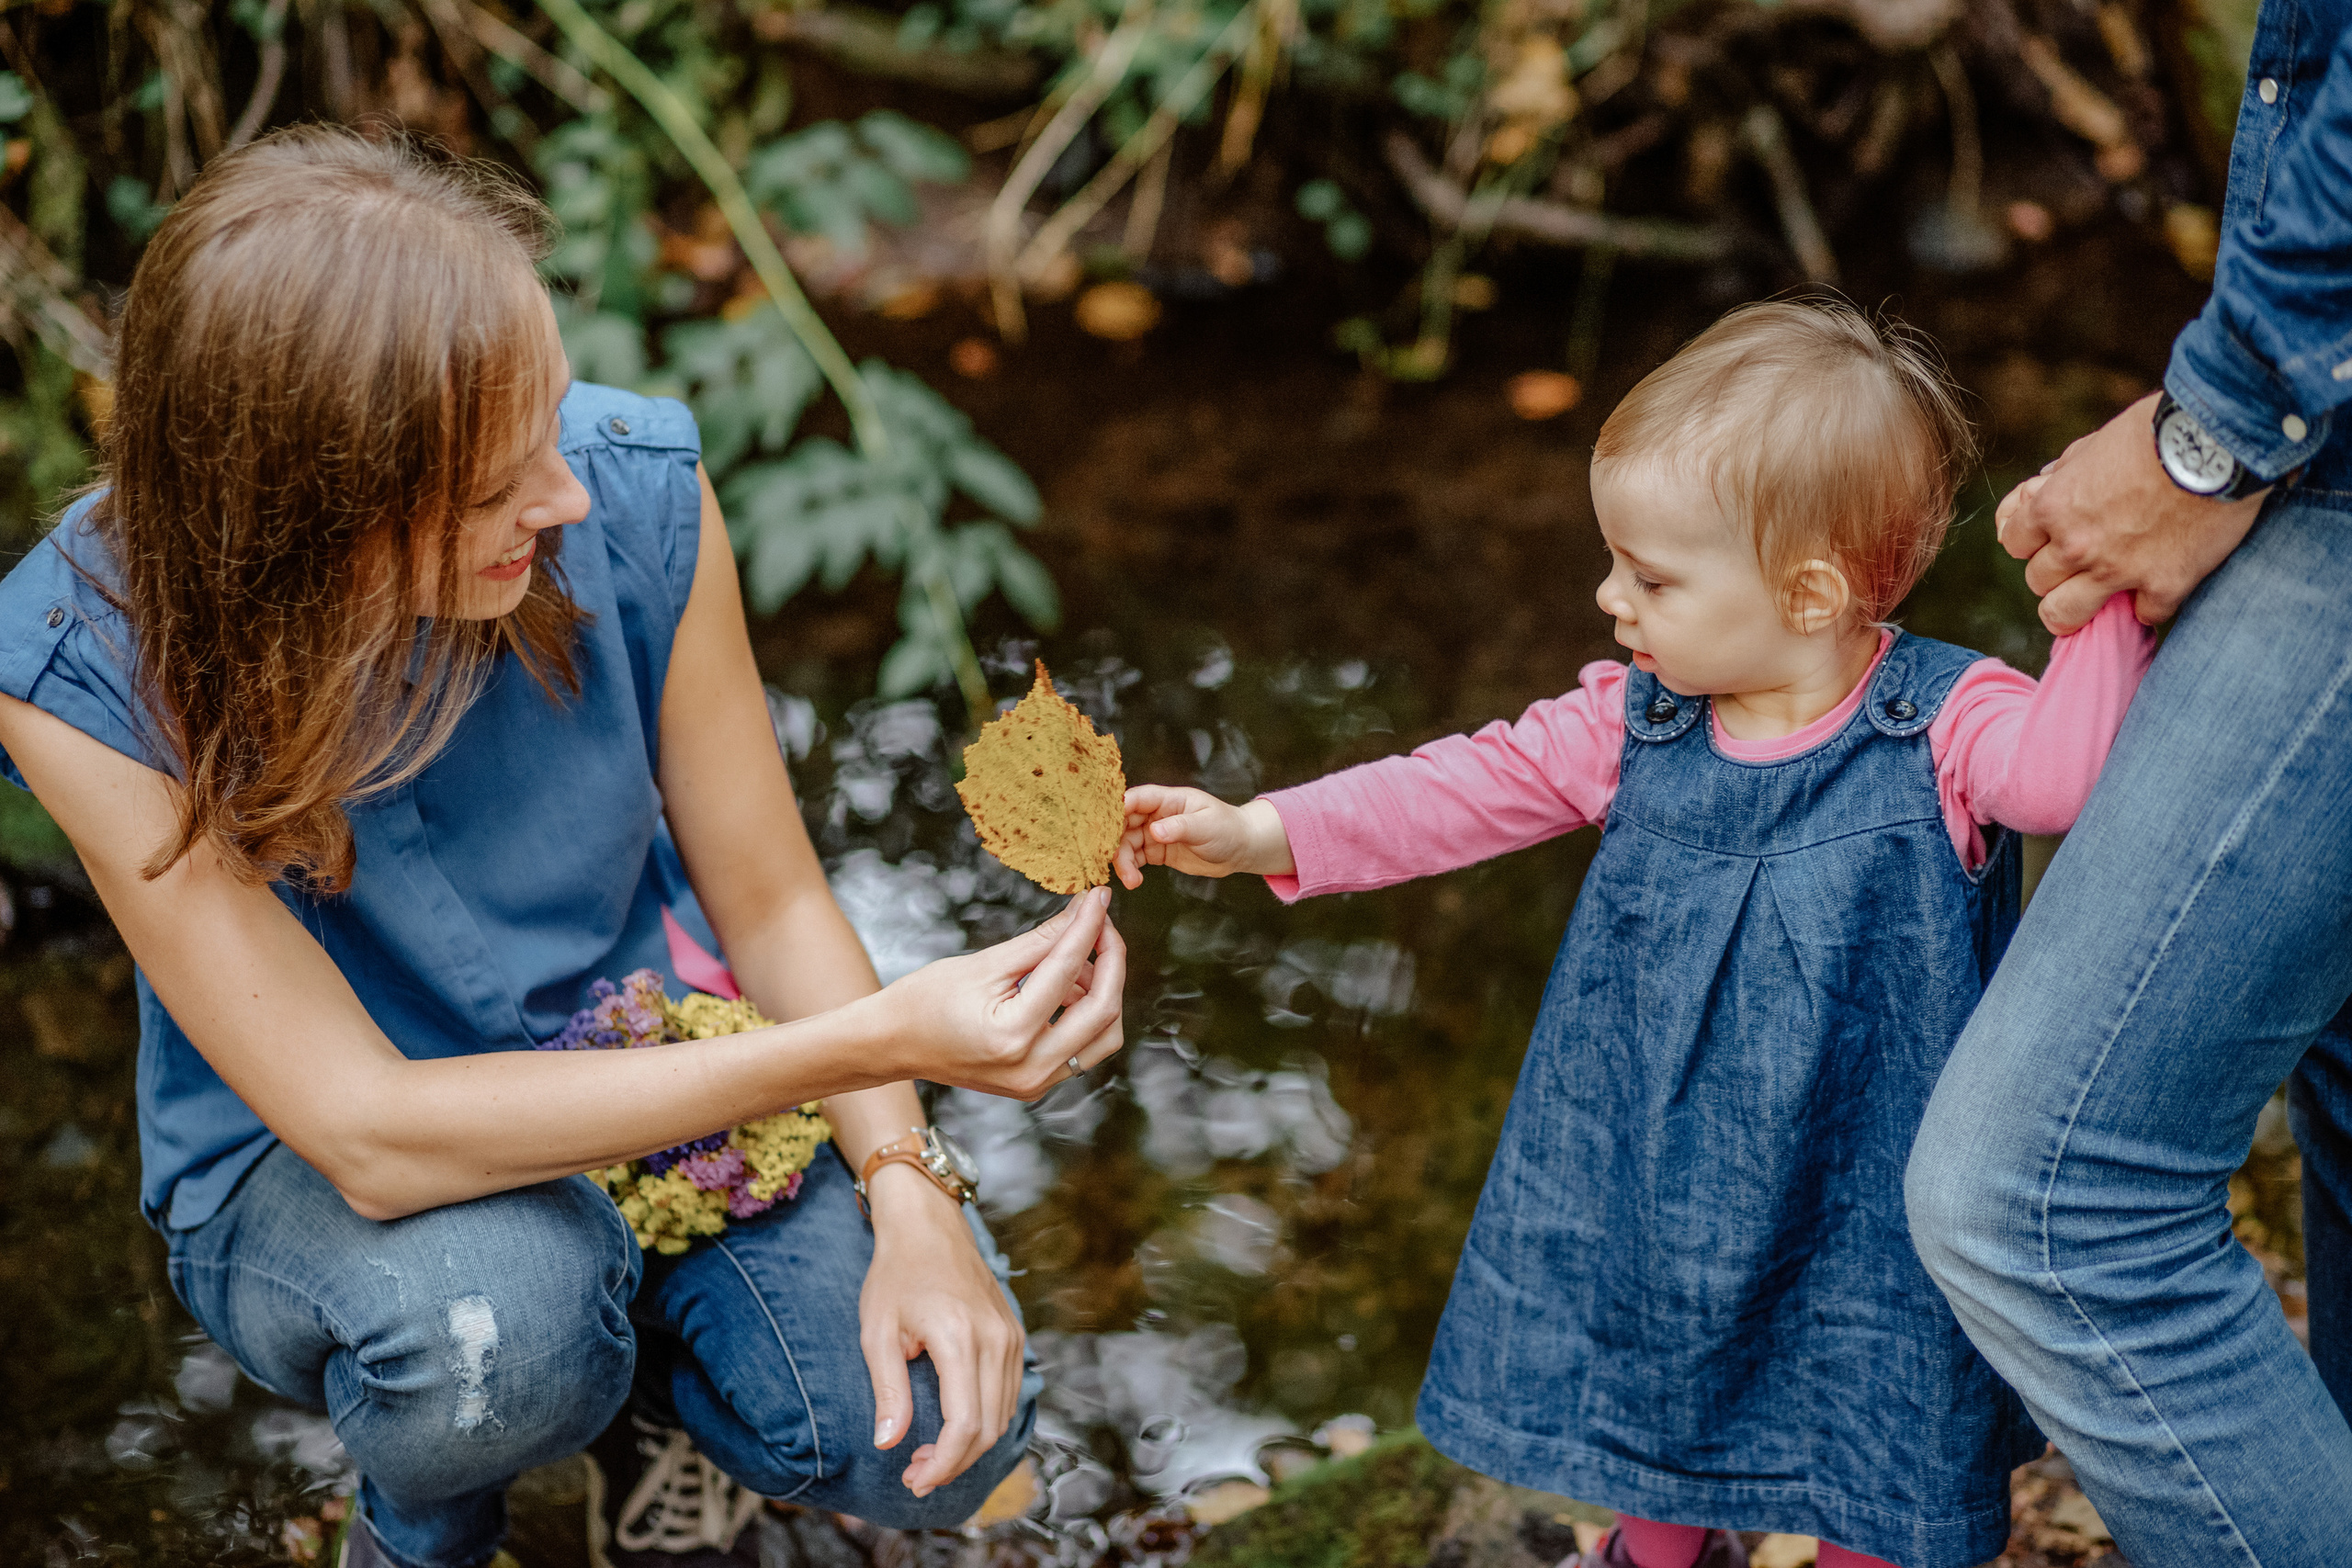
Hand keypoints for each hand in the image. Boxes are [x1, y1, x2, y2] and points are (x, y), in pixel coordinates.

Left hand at [859, 1167, 1022, 1497]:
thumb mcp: (877, 1332)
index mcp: (959, 1338)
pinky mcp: (1014, 1334)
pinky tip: (953, 1426)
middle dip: (954, 1463)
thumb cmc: (895, 1274)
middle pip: (988, 1428)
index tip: (914, 1480)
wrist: (928, 1225)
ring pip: (1002, 1415)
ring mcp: (1010, 1335)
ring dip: (969, 1446)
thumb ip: (888, 1390)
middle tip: (915, 1474)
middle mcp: (994, 1339)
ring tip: (929, 1454)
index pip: (964, 1424)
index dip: (943, 1464)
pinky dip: (984, 1420)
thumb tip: (888, 1443)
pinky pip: (1008, 1392)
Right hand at [874, 887, 1125, 1099]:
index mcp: (1012, 1035)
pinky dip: (1085, 1014)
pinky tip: (1067, 985)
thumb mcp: (985, 963)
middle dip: (1111, 961)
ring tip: (1077, 957)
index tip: (1099, 898)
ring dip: (1102, 991)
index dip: (1088, 928)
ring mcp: (1036, 1083)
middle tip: (1101, 924)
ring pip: (1103, 1036)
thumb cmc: (926, 1000)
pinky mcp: (1037, 1083)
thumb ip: (1041, 940)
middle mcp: (1031, 1069)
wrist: (892, 1044)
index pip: (1068, 972)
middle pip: (1103, 1012)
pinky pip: (1083, 1048)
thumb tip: (1084, 911)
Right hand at [1114, 787, 1293, 887]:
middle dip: (1114, 841)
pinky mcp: (1157, 851)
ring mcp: (1155, 833)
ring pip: (1127, 843)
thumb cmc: (1227, 829)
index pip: (1137, 799)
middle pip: (1124, 822)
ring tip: (1130, 879)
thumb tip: (1154, 832)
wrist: (1240, 848)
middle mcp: (1157, 814)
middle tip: (1112, 860)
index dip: (1118, 809)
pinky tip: (1133, 881)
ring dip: (1123, 860)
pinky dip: (1130, 869)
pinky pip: (1136, 858)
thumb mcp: (1206, 826)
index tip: (1104, 825)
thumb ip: (1180, 827)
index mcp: (1169, 799)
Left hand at [1997, 392, 2267, 633]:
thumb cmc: (2158, 429)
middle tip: (2083, 562)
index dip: (2032, 540)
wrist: (2222, 439)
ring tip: (2098, 597)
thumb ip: (2067, 472)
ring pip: (2065, 615)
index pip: (2013, 543)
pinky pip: (2141, 616)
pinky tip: (2160, 587)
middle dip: (2056, 572)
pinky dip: (2149, 604)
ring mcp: (2117, 571)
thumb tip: (2045, 485)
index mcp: (2054, 507)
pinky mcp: (2163, 586)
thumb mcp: (2097, 442)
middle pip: (2037, 582)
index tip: (2049, 539)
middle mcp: (2076, 545)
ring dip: (2078, 607)